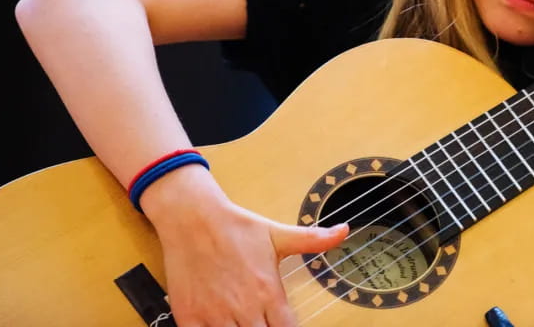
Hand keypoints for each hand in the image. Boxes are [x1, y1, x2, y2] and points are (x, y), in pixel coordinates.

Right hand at [142, 166, 347, 326]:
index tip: (284, 324)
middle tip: (263, 321)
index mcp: (268, 291)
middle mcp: (244, 308)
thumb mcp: (277, 234)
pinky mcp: (189, 317)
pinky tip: (220, 325)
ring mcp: (215, 315)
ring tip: (244, 322)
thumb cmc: (237, 226)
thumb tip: (345, 231)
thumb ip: (313, 240)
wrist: (192, 218)